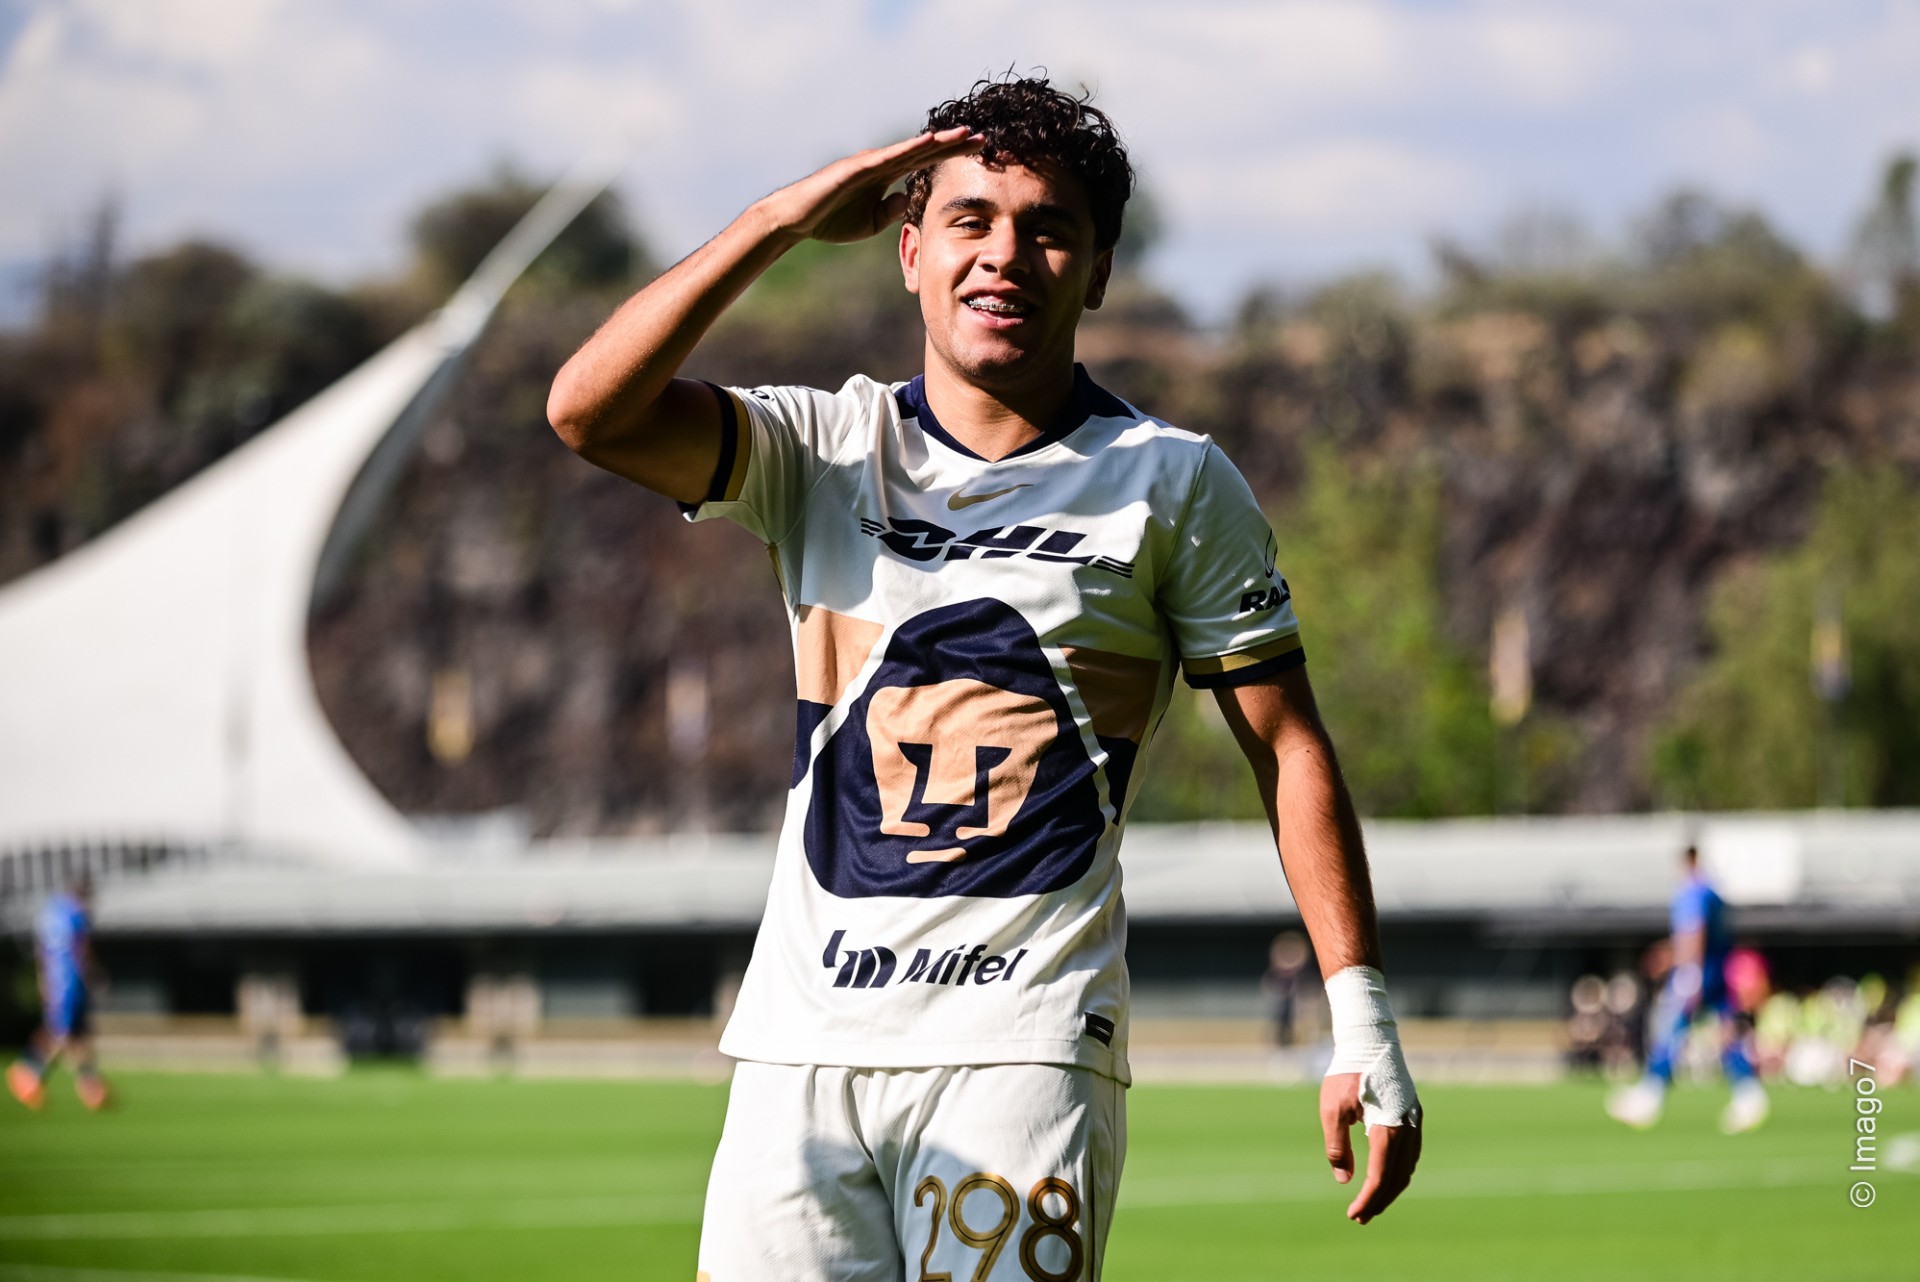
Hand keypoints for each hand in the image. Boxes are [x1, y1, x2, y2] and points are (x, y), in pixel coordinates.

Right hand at [757, 127, 983, 244]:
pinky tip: (929, 141)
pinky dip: (909, 149)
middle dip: (954, 144)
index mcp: (886, 176)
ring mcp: (869, 163)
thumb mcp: (871, 222)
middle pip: (924, 151)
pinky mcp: (856, 169)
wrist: (797, 220)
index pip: (926, 163)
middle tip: (985, 138)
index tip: (980, 151)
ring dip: (939, 141)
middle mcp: (881, 164)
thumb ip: (891, 210)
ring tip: (965, 134)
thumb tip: (908, 200)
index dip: (952, 155)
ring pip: (910, 150)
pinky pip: (887, 158)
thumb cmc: (831, 220)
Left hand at [1321, 1071, 1421, 1223]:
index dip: (1368, 1200)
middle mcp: (1407, 1129)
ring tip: (1371, 1202)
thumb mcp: (1332, 1109)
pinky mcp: (1413, 1115)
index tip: (1353, 1215)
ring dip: (1390, 1188)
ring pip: (1407, 1167)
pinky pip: (1410, 1154)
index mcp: (1387, 1129)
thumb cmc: (1347, 1073)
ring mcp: (1414, 1122)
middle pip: (1397, 1178)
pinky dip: (1398, 1171)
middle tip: (1361, 1217)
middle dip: (1380, 1200)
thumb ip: (1337, 1146)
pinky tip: (1385, 1177)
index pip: (1380, 1177)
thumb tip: (1344, 1180)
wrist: (1371, 1042)